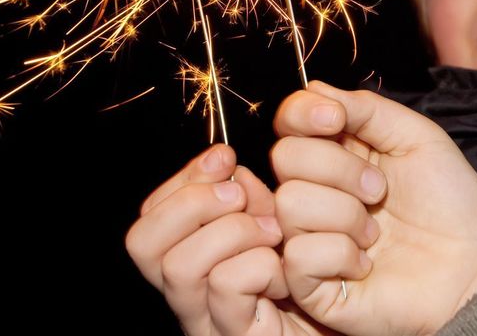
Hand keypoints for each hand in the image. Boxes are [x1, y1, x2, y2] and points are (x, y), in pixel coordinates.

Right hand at [126, 145, 329, 334]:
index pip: (151, 216)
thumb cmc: (308, 281)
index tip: (225, 158)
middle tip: (242, 197)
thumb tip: (232, 169)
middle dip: (193, 202)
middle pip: (142, 241)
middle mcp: (186, 296)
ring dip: (233, 232)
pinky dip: (262, 265)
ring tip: (274, 234)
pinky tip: (286, 274)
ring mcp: (206, 321)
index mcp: (190, 262)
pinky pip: (227, 285)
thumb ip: (251, 200)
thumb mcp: (275, 229)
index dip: (183, 179)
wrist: (334, 328)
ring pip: (179, 264)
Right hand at [272, 81, 476, 335]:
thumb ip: (368, 110)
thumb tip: (315, 88)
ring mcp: (307, 236)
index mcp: (338, 151)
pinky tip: (365, 264)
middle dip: (340, 168)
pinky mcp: (308, 283)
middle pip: (285, 156)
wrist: (472, 265)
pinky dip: (342, 255)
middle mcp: (315, 189)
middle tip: (379, 190)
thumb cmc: (450, 203)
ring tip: (377, 232)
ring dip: (346, 215)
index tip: (337, 120)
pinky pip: (300, 254)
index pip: (290, 120)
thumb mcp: (419, 139)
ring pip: (291, 202)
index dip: (303, 113)